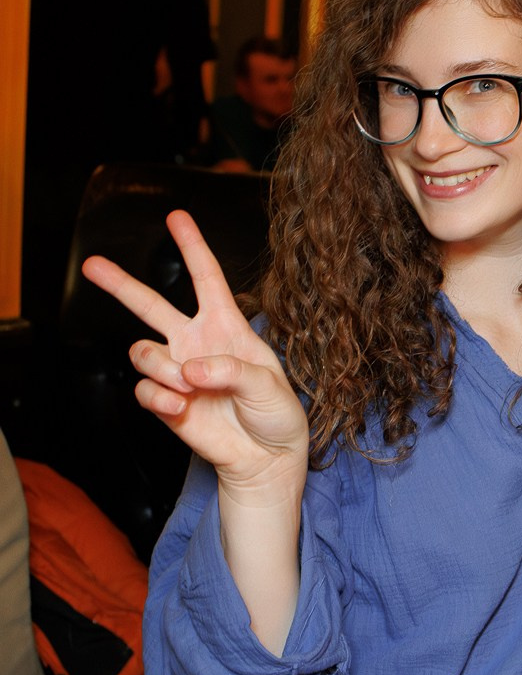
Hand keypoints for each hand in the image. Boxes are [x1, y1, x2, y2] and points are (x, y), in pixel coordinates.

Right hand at [82, 210, 307, 499]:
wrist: (264, 458)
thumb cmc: (276, 414)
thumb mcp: (269, 385)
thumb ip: (232, 370)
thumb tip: (190, 368)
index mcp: (227, 326)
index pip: (206, 278)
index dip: (192, 246)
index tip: (176, 216)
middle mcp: (196, 342)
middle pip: (150, 305)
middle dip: (120, 284)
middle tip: (92, 264)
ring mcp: (177, 371)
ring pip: (142, 352)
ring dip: (162, 368)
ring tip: (188, 388)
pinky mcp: (165, 401)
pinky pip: (144, 390)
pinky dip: (160, 399)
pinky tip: (182, 409)